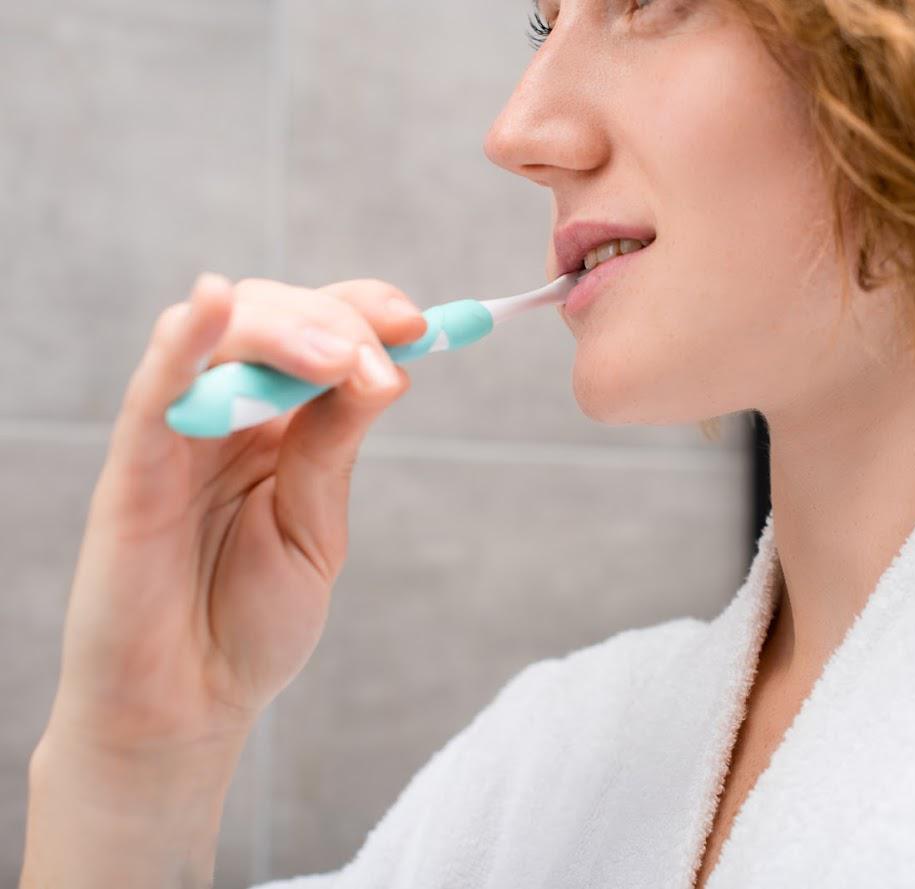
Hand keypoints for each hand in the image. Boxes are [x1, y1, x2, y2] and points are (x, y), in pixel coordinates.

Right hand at [40, 273, 425, 762]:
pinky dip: (183, 341)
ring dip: (284, 329)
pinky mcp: (133, 467)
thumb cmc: (249, 622)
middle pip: (272, 315)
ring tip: (336, 360)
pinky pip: (153, 387)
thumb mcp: (316, 526)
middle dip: (335, 322)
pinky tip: (210, 303)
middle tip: (379, 358)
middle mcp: (225, 413)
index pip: (316, 330)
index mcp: (277, 424)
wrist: (189, 705)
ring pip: (218, 334)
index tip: (419, 324)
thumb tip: (384, 369)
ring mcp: (177, 433)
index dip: (365, 310)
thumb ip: (334, 448)